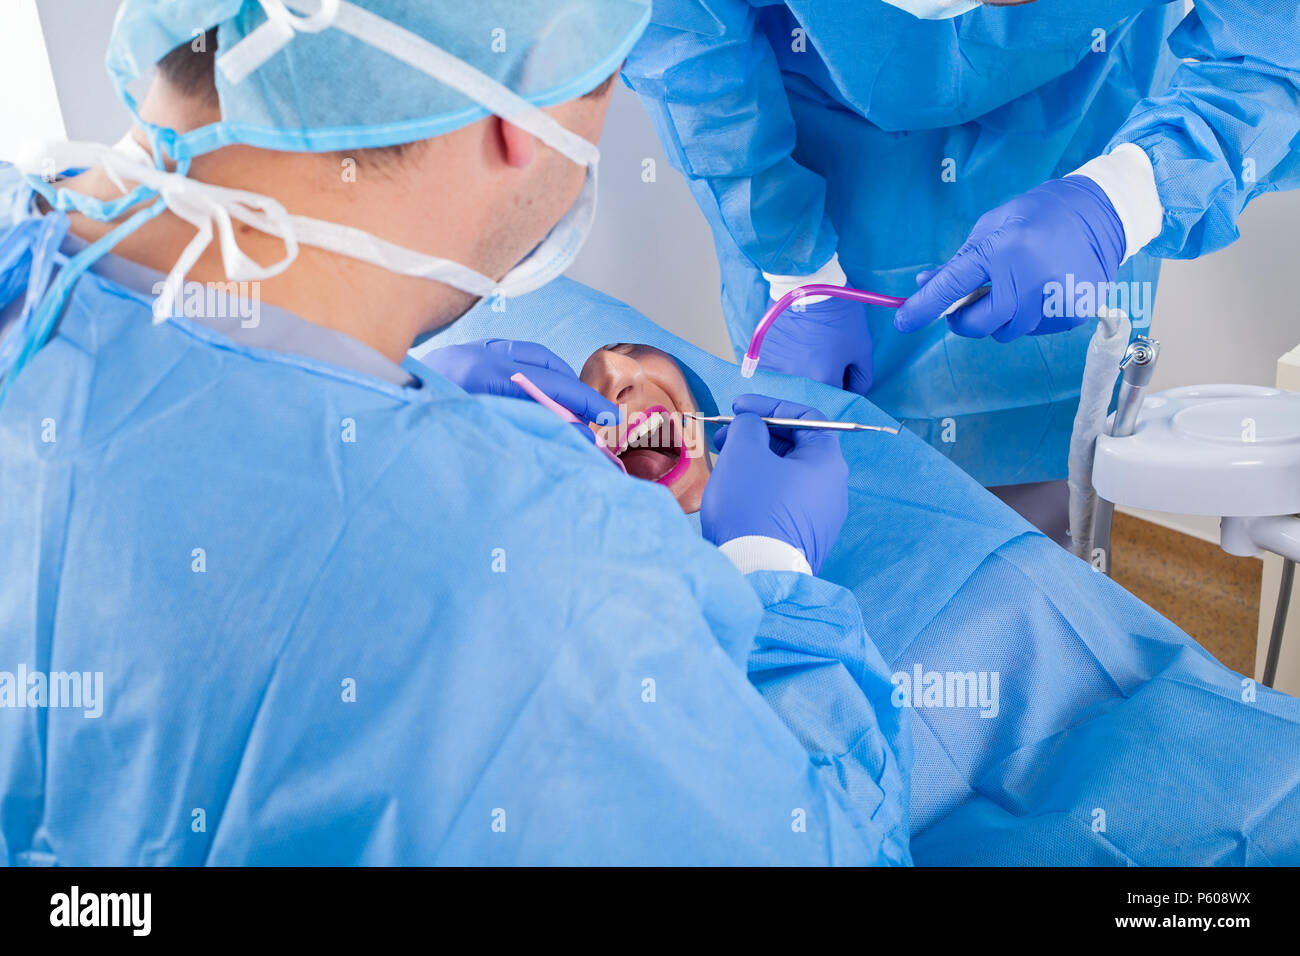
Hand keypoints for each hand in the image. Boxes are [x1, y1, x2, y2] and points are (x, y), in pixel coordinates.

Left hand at [421, 338, 617, 425]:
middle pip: (544, 363)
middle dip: (573, 388)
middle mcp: (478, 354)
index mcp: (483, 374)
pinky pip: (509, 353)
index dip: (585, 402)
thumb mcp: (482, 435)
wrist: (370, 408)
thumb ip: (532, 433)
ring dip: (553, 377)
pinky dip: (530, 370)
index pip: (551, 385)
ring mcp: (469, 350)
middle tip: (593, 415)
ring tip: (567, 406)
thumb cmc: (422, 426)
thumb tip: (577, 438)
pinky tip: (534, 392)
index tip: (608, 419)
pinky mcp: (460, 354)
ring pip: (528, 354)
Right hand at [701, 394, 848, 573]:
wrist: (757, 572)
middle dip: (758, 435)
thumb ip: (749, 425)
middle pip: (796, 447)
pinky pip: (785, 500)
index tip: (739, 407)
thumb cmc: (752, 506)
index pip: (806, 417)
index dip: (770, 406)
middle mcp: (834, 488)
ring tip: (725, 463)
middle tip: (725, 435)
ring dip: (757, 461)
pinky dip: (762, 487)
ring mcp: (822, 516)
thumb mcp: (744, 452)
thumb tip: (752, 425)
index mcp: (828, 461)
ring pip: (787, 474)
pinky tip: (737, 492)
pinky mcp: (806, 538)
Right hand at [758, 295, 873, 394]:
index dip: (840, 388)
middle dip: (820, 386)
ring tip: (805, 358)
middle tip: (823, 364)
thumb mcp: (862, 348)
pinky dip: (782, 371)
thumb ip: (861, 380)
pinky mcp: (763, 360)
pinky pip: (774, 377)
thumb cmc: (838, 315)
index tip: (840, 374)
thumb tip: (852, 394)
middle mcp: (797, 381)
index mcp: (823, 380)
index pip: (835, 399)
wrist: (807, 287)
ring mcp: (776, 371)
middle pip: (812, 397)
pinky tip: (790, 355)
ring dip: (800, 380)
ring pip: (792, 388)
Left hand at [894, 176, 1125, 341]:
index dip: (923, 308)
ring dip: (1000, 318)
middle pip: (977, 324)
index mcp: (1002, 250)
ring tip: (1015, 287)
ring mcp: (1052, 299)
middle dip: (963, 320)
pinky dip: (1028, 317)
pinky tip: (1042, 289)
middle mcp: (1027, 278)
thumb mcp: (992, 226)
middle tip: (966, 304)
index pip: (951, 287)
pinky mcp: (1072, 313)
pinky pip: (1034, 329)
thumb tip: (923, 286)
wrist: (1100, 213)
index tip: (903, 322)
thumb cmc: (1037, 215)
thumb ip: (958, 260)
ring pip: (1006, 331)